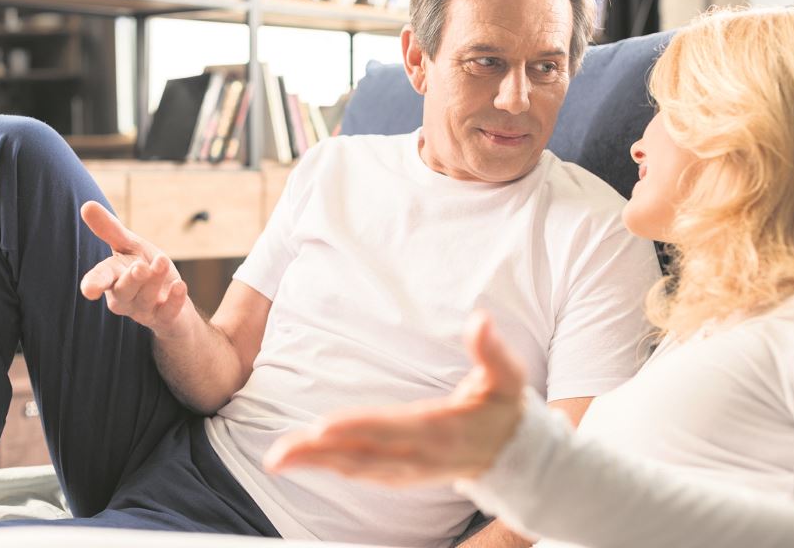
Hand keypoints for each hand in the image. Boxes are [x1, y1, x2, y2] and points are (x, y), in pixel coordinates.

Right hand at [79, 200, 187, 332]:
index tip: (89, 290)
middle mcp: (125, 297)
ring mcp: (146, 310)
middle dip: (131, 280)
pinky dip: (175, 301)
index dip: (94, 283)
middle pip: (123, 292)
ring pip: (146, 300)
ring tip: (162, 261)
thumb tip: (87, 205)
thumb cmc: (146, 270)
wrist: (173, 299)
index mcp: (114, 277)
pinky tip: (181, 285)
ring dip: (154, 281)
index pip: (101, 278)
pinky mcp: (166, 318)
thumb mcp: (131, 247)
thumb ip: (110, 230)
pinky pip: (168, 314)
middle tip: (140, 267)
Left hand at [264, 310, 525, 485]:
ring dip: (316, 464)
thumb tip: (480, 319)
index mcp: (442, 430)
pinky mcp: (403, 474)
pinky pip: (361, 472)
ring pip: (356, 468)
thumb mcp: (508, 377)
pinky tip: (307, 461)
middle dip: (319, 454)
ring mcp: (410, 470)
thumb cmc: (505, 410)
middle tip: (277, 454)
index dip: (357, 427)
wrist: (516, 457)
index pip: (393, 429)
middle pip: (363, 456)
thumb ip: (492, 350)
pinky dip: (332, 468)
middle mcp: (420, 456)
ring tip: (279, 458)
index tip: (322, 427)